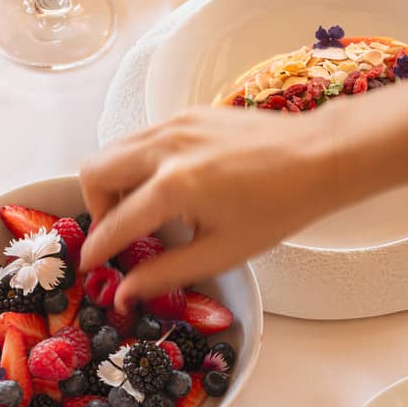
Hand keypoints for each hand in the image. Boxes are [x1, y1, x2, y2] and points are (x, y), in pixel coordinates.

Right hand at [79, 106, 335, 303]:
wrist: (319, 157)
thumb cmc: (279, 207)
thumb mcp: (221, 252)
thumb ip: (165, 272)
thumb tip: (125, 292)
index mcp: (174, 186)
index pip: (116, 222)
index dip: (97, 249)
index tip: (89, 265)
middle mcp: (166, 147)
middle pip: (95, 170)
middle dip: (97, 206)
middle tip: (118, 231)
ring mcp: (175, 124)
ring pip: (114, 149)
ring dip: (114, 181)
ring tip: (142, 210)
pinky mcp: (187, 114)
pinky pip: (141, 138)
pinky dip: (138, 163)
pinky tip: (167, 186)